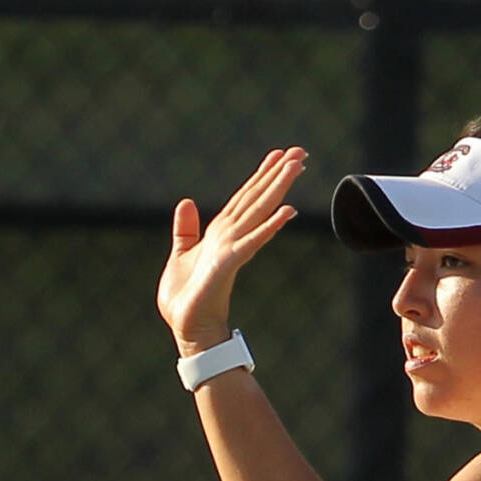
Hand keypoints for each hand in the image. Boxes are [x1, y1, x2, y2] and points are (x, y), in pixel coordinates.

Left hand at [158, 148, 305, 357]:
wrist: (187, 328)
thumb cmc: (185, 298)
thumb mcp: (181, 254)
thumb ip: (186, 229)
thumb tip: (187, 202)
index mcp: (221, 233)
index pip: (244, 198)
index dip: (260, 175)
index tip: (278, 154)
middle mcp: (231, 237)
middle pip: (257, 199)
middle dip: (278, 175)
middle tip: (300, 151)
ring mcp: (233, 249)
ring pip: (259, 212)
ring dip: (278, 189)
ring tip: (297, 166)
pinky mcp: (229, 264)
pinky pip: (252, 241)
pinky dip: (269, 226)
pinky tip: (288, 211)